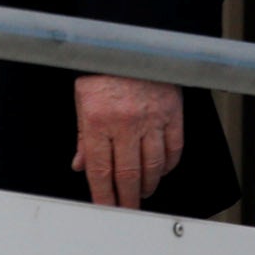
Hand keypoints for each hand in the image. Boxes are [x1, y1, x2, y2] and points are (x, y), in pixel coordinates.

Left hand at [71, 75, 183, 208]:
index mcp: (97, 120)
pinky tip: (161, 171)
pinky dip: (168, 165)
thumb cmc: (104, 70)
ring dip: (148, 185)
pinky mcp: (172, 114)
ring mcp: (151, 119)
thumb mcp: (82, 100)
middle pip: (128, 174)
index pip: (100, 170)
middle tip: (127, 209)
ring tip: (143, 191)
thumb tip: (81, 164)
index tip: (106, 207)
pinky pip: (174, 149)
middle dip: (127, 198)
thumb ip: (82, 136)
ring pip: (153, 166)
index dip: (103, 194)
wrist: (131, 44)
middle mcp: (125, 122)